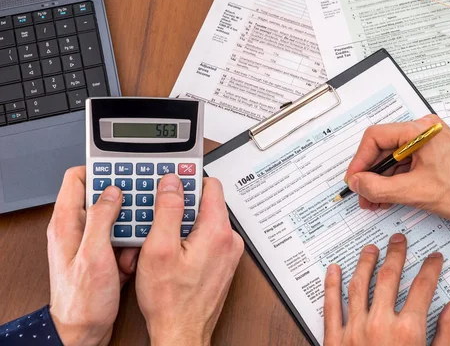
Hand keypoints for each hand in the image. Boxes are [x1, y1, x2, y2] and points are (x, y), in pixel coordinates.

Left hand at [47, 167, 138, 345]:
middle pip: (102, 196)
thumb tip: (111, 191)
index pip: (77, 178)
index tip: (122, 170)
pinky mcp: (102, 254)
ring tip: (133, 242)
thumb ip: (101, 219)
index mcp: (67, 223)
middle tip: (139, 207)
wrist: (83, 331)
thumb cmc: (82, 300)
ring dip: (131, 227)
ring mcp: (90, 241)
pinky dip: (131, 245)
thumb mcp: (93, 255)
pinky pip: (122, 237)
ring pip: (117, 217)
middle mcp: (77, 229)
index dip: (100, 170)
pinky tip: (131, 259)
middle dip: (124, 202)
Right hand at [136, 175, 243, 345]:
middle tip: (159, 219)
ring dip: (183, 225)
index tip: (171, 182)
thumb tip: (172, 183)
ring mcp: (228, 252)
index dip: (187, 181)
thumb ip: (167, 210)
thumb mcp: (159, 249)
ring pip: (204, 221)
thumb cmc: (171, 300)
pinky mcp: (223, 262)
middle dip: (181, 207)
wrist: (181, 332)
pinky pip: (206, 238)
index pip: (210, 185)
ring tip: (163, 241)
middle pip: (206, 203)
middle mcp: (229, 240)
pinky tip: (173, 254)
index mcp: (218, 231)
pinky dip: (190, 239)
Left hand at [324, 234, 449, 345]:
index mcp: (408, 331)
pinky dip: (330, 285)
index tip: (433, 258)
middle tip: (399, 241)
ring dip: (364, 262)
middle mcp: (380, 324)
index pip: (423, 287)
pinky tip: (332, 269)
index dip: (430, 268)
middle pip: (389, 277)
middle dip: (396, 254)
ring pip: (358, 284)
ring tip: (370, 249)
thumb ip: (447, 335)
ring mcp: (354, 329)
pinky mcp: (334, 339)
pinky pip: (330, 305)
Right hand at [345, 115, 449, 226]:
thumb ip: (379, 187)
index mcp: (420, 130)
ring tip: (373, 201)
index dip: (360, 160)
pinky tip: (388, 197)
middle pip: (383, 148)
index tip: (354, 180)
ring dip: (381, 180)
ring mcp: (430, 143)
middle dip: (370, 174)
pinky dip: (395, 181)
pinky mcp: (434, 156)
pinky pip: (406, 165)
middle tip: (362, 194)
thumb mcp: (416, 191)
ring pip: (394, 159)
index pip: (375, 137)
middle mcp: (424, 131)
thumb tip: (357, 182)